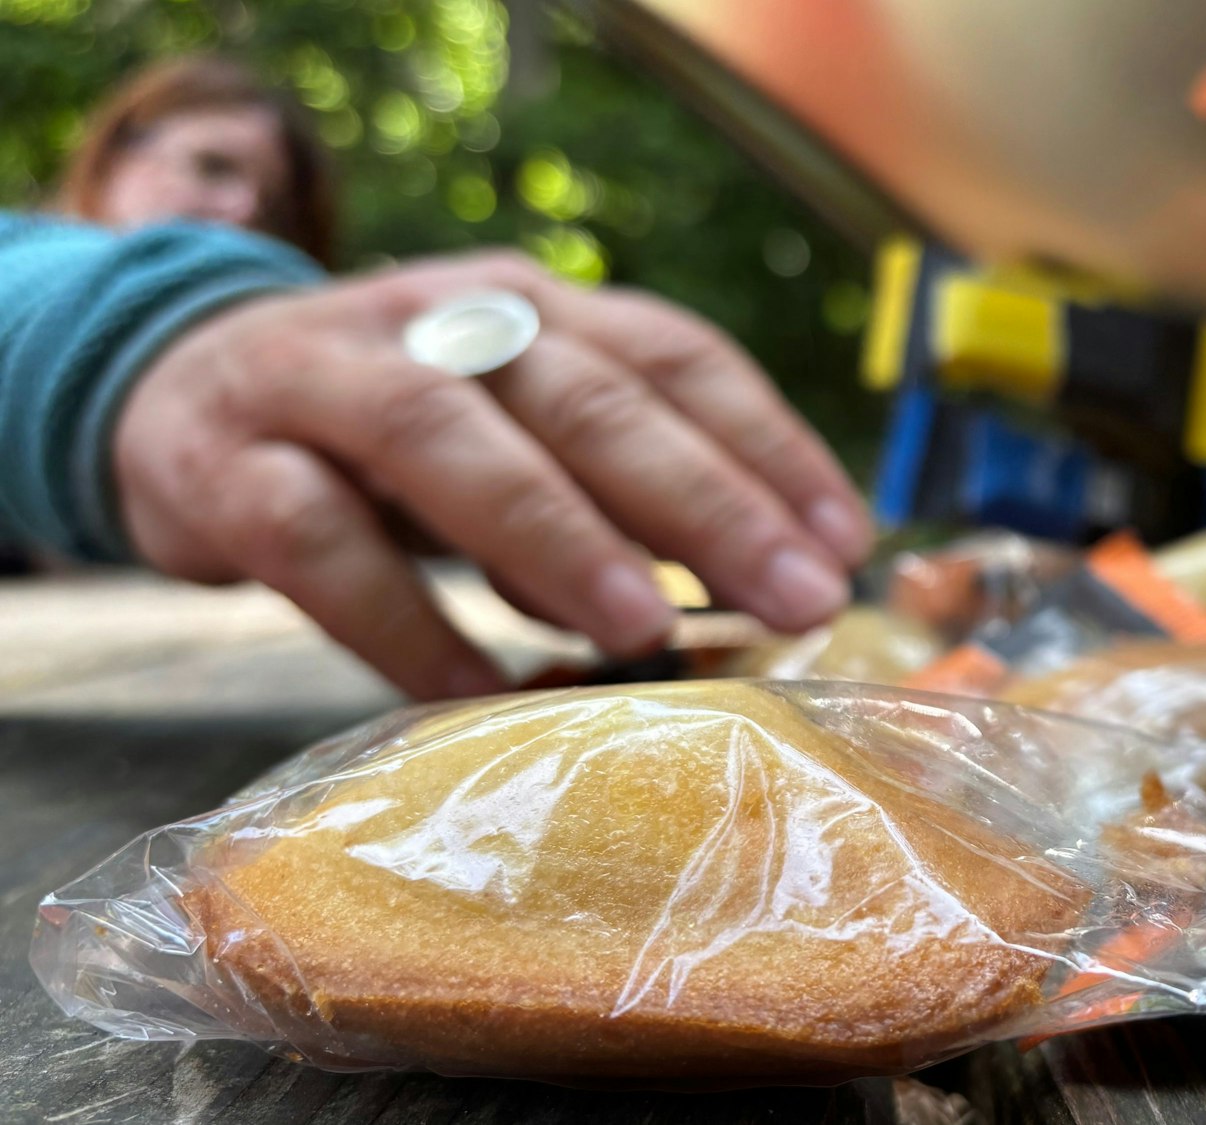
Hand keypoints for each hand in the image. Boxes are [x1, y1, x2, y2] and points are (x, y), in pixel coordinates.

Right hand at [114, 251, 873, 698]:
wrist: (173, 396)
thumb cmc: (395, 439)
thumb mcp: (519, 436)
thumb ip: (613, 497)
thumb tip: (740, 597)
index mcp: (534, 305)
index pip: (671, 354)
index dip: (768, 442)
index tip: (846, 544)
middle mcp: (438, 320)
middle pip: (581, 393)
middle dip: (701, 497)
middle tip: (797, 595)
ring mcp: (322, 381)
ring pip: (443, 437)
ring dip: (554, 533)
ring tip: (646, 629)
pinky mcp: (226, 467)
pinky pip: (315, 541)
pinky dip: (400, 622)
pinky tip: (474, 694)